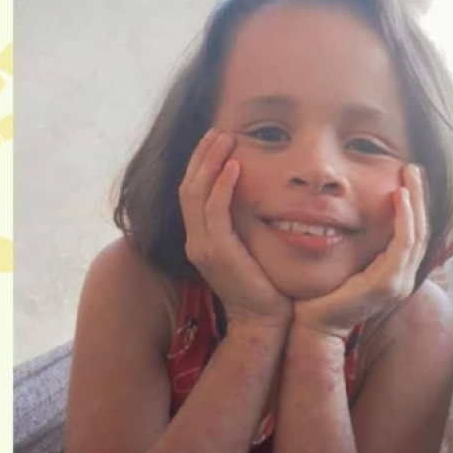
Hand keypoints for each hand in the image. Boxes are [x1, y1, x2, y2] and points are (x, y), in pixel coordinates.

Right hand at [180, 128, 293, 327]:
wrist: (263, 321)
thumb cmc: (264, 286)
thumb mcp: (249, 249)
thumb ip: (244, 225)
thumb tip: (258, 196)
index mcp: (201, 238)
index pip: (192, 192)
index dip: (200, 163)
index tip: (216, 140)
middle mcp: (195, 240)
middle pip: (188, 187)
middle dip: (202, 155)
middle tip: (219, 130)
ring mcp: (202, 247)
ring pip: (196, 194)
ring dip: (211, 162)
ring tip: (227, 139)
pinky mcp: (216, 252)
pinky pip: (214, 211)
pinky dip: (222, 185)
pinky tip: (235, 166)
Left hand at [293, 164, 428, 338]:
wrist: (312, 326)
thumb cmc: (321, 295)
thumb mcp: (344, 263)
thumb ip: (355, 245)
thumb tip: (348, 214)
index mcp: (394, 273)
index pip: (413, 233)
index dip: (415, 204)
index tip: (409, 177)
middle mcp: (402, 279)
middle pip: (422, 230)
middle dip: (420, 196)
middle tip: (414, 168)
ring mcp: (398, 283)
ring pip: (417, 233)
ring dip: (415, 201)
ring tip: (410, 174)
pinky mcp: (387, 284)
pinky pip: (403, 244)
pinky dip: (403, 219)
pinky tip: (398, 197)